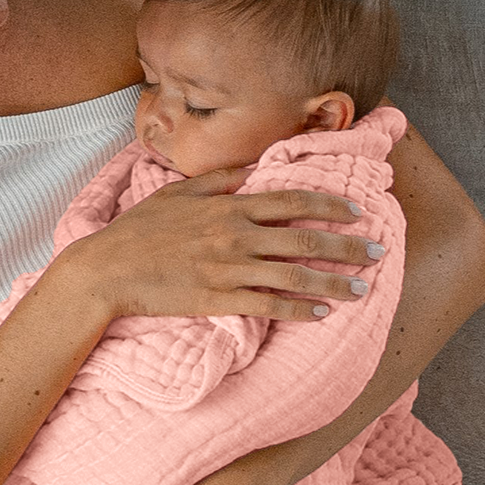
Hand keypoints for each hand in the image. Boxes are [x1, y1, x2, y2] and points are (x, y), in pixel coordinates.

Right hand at [59, 164, 383, 324]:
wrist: (106, 271)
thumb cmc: (138, 231)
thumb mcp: (176, 193)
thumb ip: (218, 181)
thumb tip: (251, 170)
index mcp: (229, 206)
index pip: (293, 202)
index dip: (330, 205)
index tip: (357, 210)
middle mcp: (236, 236)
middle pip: (305, 239)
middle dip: (347, 246)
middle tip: (378, 251)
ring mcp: (229, 270)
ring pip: (295, 276)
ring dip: (333, 284)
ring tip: (361, 290)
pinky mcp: (219, 300)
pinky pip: (270, 306)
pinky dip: (299, 310)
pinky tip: (323, 314)